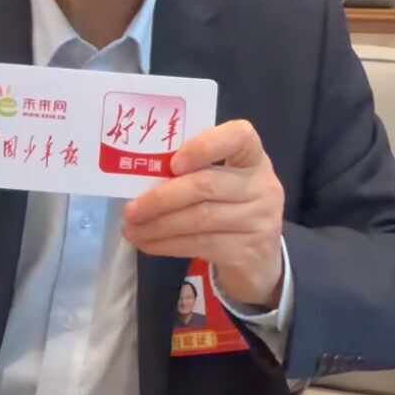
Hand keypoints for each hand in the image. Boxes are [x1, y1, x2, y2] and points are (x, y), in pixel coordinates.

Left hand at [121, 119, 284, 308]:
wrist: (260, 258)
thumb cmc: (231, 206)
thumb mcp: (223, 180)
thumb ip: (195, 171)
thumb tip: (142, 174)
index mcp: (253, 157)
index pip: (239, 136)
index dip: (204, 146)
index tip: (173, 163)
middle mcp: (263, 186)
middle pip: (207, 186)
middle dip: (162, 198)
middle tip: (130, 210)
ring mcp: (260, 220)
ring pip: (200, 219)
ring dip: (159, 226)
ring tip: (131, 230)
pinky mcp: (249, 250)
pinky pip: (202, 245)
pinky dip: (168, 245)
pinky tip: (148, 244)